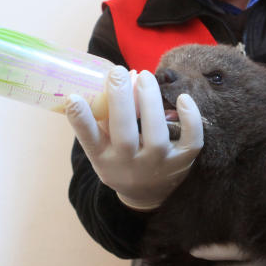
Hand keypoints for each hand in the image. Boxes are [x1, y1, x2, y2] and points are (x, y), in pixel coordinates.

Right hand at [66, 66, 203, 210]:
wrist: (146, 194)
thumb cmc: (121, 160)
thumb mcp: (103, 148)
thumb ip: (101, 120)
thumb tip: (101, 81)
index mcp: (104, 158)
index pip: (90, 140)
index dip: (81, 120)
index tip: (73, 97)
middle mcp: (130, 164)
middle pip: (124, 134)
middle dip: (120, 101)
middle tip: (118, 72)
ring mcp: (157, 164)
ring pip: (156, 135)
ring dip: (150, 103)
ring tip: (145, 76)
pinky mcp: (182, 162)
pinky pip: (192, 142)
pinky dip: (190, 120)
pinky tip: (183, 98)